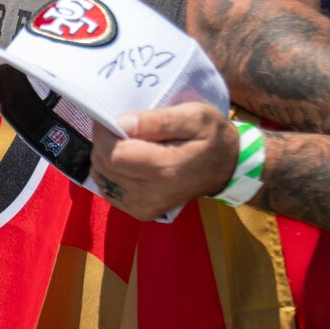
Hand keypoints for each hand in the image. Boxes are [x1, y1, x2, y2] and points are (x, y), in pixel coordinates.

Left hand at [89, 104, 238, 220]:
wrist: (228, 168)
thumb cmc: (212, 136)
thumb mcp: (195, 116)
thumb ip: (158, 120)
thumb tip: (123, 123)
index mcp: (164, 169)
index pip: (112, 154)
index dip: (104, 132)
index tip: (111, 117)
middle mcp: (151, 194)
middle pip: (103, 166)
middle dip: (103, 142)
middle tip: (118, 127)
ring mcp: (144, 207)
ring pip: (101, 178)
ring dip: (104, 157)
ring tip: (124, 143)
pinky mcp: (141, 212)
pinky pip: (109, 190)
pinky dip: (110, 173)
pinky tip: (126, 161)